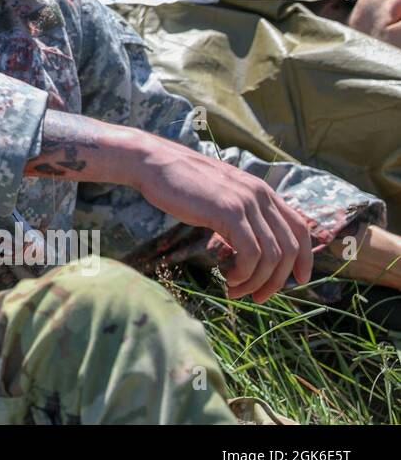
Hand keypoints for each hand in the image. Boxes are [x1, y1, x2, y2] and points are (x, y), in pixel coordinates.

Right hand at [127, 134, 312, 301]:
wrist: (154, 163)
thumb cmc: (179, 183)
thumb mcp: (220, 196)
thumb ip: (239, 214)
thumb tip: (247, 245)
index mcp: (262, 192)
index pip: (300, 228)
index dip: (305, 258)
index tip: (298, 280)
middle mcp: (261, 196)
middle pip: (290, 248)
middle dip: (276, 280)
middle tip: (257, 297)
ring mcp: (246, 203)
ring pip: (272, 255)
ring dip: (256, 282)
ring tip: (234, 289)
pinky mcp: (229, 212)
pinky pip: (251, 253)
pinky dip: (244, 273)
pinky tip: (227, 277)